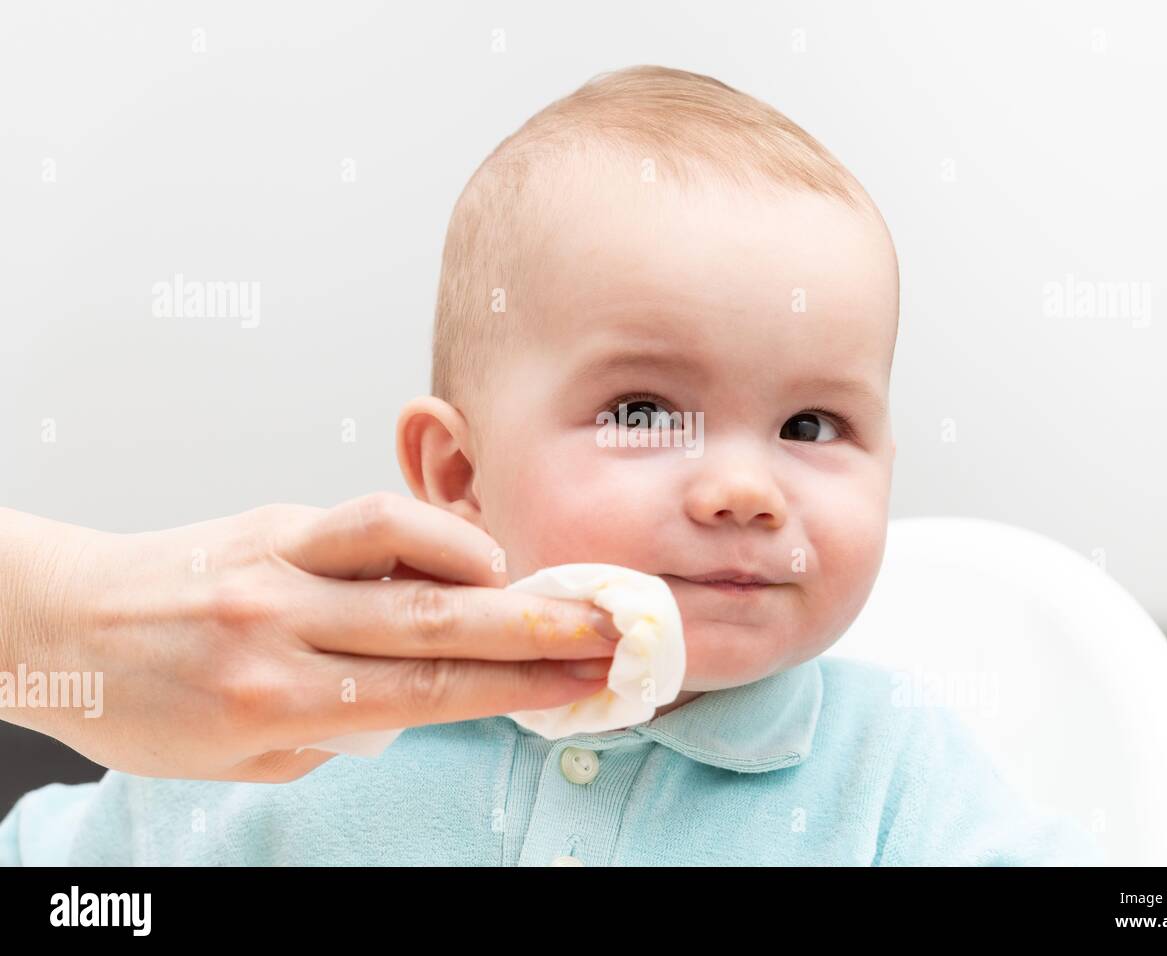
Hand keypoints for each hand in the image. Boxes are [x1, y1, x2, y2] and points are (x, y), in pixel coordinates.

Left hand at [0, 494, 618, 781]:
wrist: (58, 624)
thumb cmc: (144, 704)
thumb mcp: (237, 759)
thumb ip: (335, 728)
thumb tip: (419, 692)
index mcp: (277, 703)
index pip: (433, 694)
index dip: (521, 688)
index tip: (586, 682)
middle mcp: (283, 629)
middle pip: (441, 624)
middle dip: (540, 628)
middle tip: (610, 627)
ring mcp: (279, 565)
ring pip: (408, 555)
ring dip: (490, 570)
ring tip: (537, 587)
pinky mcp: (275, 522)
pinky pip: (367, 520)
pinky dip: (431, 533)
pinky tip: (462, 552)